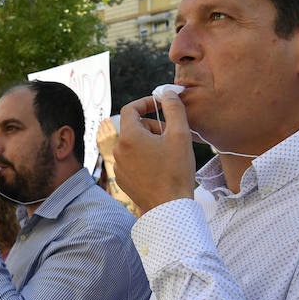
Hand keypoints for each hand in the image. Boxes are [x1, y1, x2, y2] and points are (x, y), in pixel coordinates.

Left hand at [115, 94, 195, 212]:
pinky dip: (144, 158)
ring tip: (168, 154)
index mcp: (129, 137)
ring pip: (133, 144)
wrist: (169, 207)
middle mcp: (118, 150)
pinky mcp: (122, 179)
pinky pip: (132, 160)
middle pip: (134, 127)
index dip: (145, 102)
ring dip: (149, 142)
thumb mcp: (180, 134)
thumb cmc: (176, 171)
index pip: (130, 109)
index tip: (160, 104)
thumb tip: (167, 92)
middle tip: (172, 136)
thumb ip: (173, 108)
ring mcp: (119, 166)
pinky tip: (160, 168)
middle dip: (152, 126)